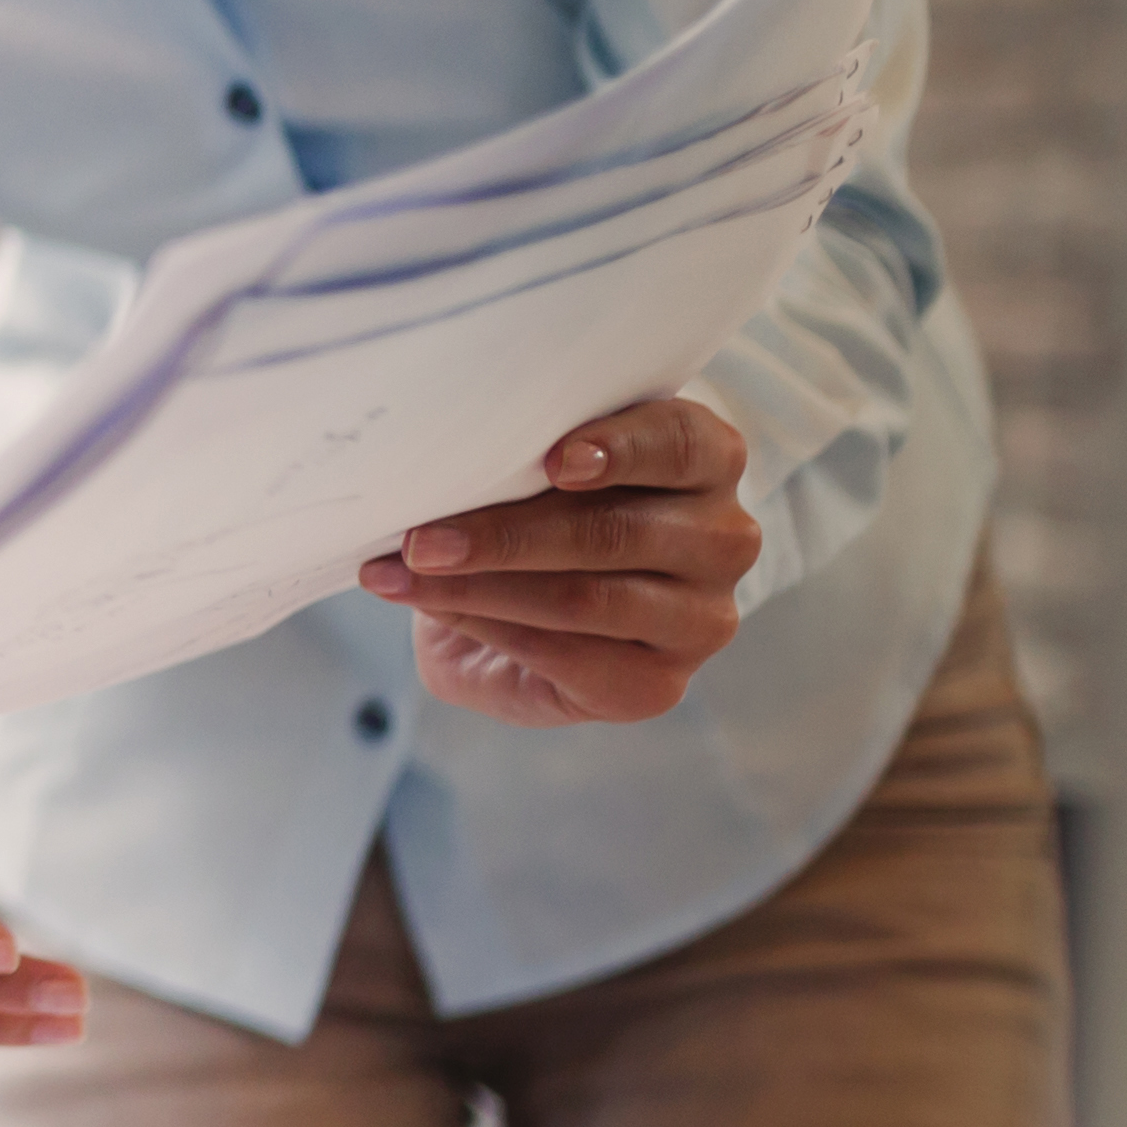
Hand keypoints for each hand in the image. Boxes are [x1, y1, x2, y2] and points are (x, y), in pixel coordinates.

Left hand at [359, 395, 759, 723]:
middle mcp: (722, 539)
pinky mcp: (661, 683)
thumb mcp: (531, 471)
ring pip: (588, 598)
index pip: (681, 444)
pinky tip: (434, 609)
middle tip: (418, 537)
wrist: (533, 614)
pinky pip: (570, 655)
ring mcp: (701, 618)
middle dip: (506, 533)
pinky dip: (489, 628)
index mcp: (706, 462)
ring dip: (482, 585)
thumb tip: (438, 468)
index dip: (620, 448)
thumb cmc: (537, 514)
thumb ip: (516, 462)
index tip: (553, 461)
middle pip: (616, 531)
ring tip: (405, 572)